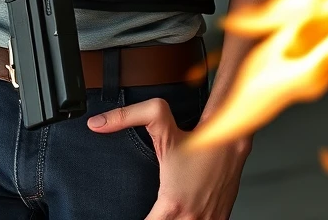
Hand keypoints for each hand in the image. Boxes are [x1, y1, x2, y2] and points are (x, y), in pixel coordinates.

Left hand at [88, 98, 249, 219]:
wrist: (231, 140)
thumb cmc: (196, 141)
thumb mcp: (160, 125)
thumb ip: (126, 118)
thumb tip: (96, 124)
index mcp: (171, 206)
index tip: (129, 217)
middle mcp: (190, 219)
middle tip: (153, 213)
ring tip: (166, 214)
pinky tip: (183, 216)